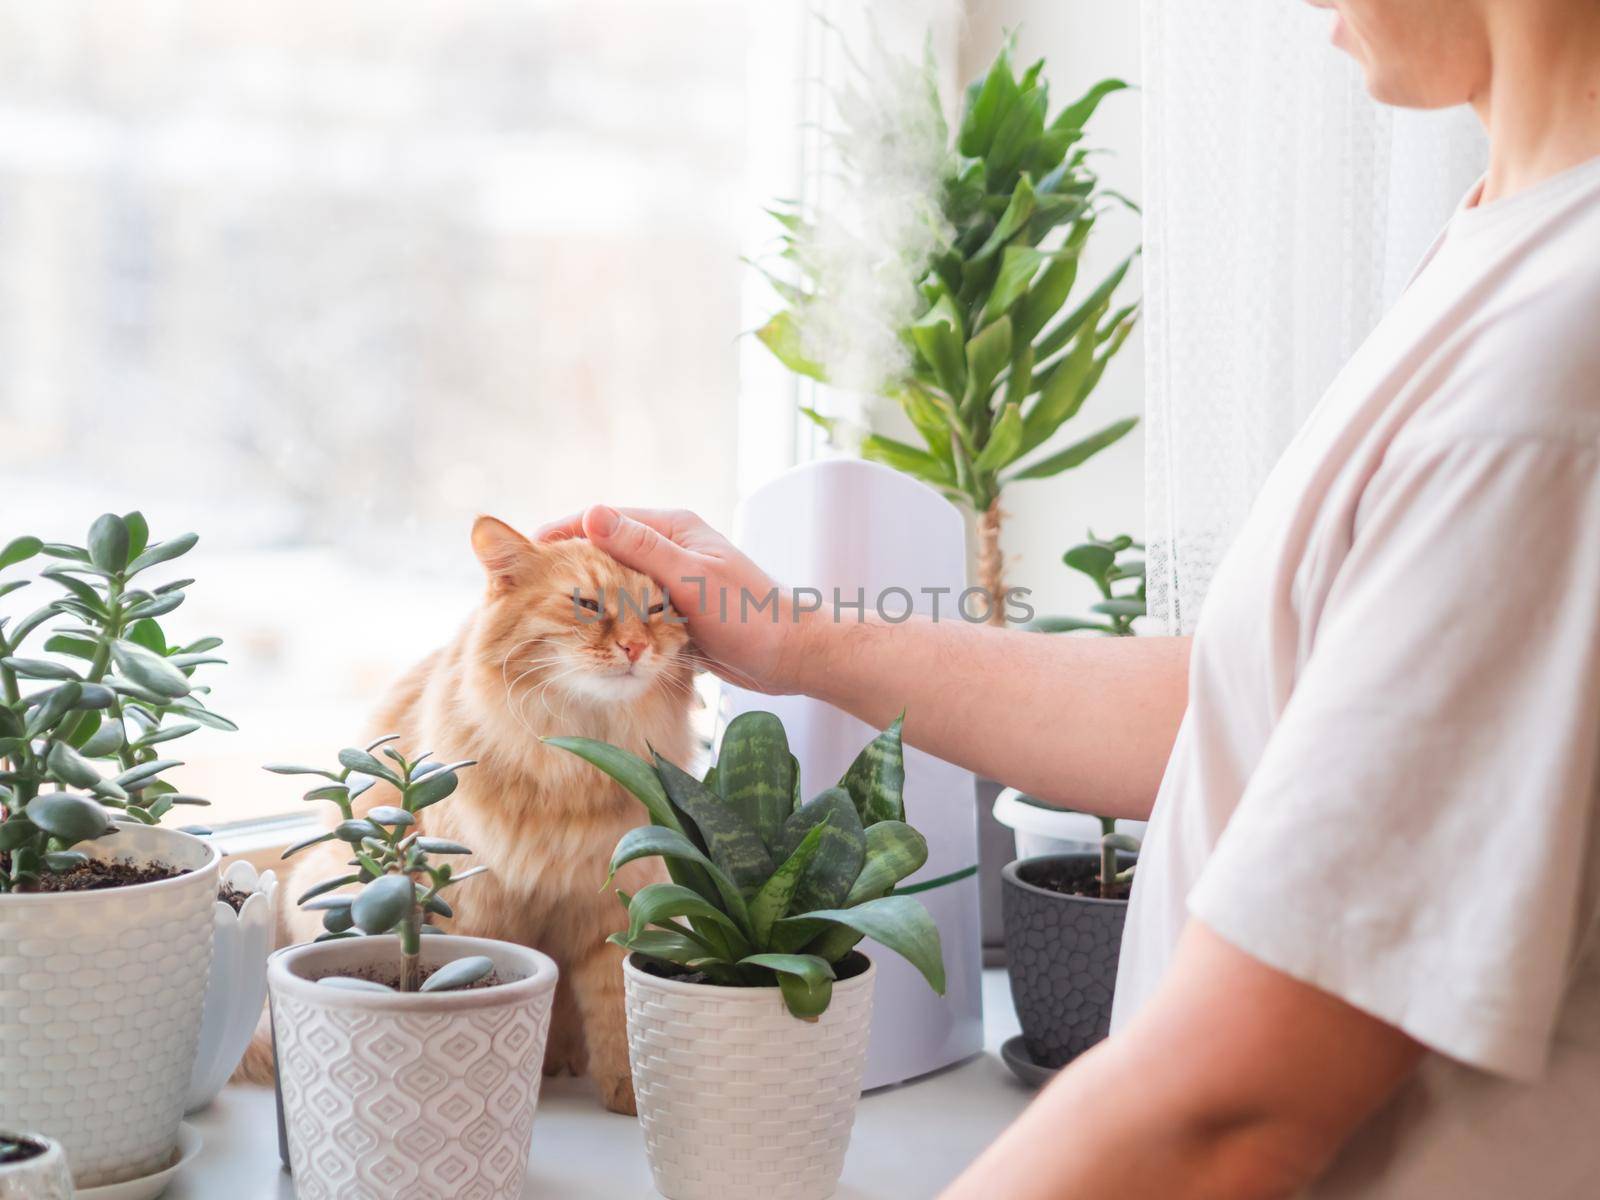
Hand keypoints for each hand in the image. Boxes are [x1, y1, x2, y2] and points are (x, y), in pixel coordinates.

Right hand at [536, 506, 808, 694]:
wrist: (793, 656)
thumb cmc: (751, 615)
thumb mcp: (691, 580)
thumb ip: (642, 550)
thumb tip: (592, 514)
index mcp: (675, 528)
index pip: (606, 520)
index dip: (565, 533)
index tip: (527, 551)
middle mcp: (671, 549)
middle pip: (607, 551)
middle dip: (569, 564)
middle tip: (525, 584)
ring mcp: (673, 581)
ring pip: (616, 583)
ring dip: (586, 593)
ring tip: (545, 608)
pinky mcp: (676, 612)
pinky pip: (632, 609)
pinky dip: (609, 617)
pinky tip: (584, 632)